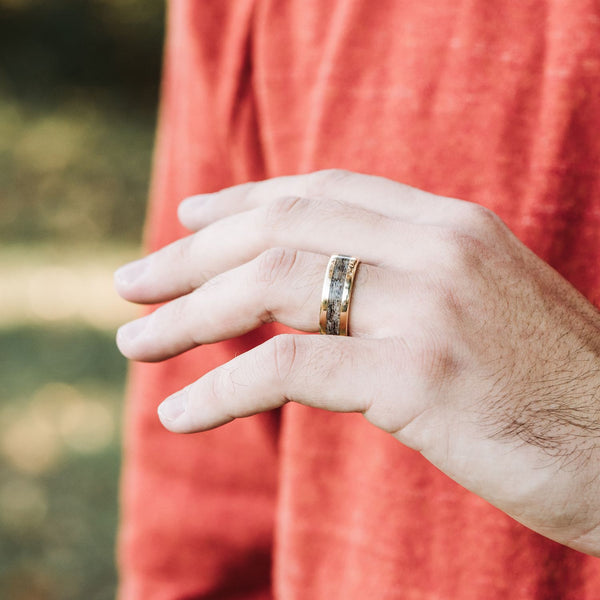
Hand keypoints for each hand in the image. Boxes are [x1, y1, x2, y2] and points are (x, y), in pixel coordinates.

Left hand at [115, 169, 599, 554]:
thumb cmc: (549, 389)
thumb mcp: (478, 308)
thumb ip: (404, 281)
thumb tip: (326, 285)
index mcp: (450, 224)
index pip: (321, 189)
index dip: (243, 200)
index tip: (187, 218)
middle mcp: (437, 247)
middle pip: (281, 228)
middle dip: (192, 255)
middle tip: (131, 283)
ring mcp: (429, 306)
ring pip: (272, 284)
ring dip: (187, 314)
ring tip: (132, 341)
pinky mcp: (419, 377)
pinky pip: (290, 368)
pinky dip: (222, 389)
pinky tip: (177, 413)